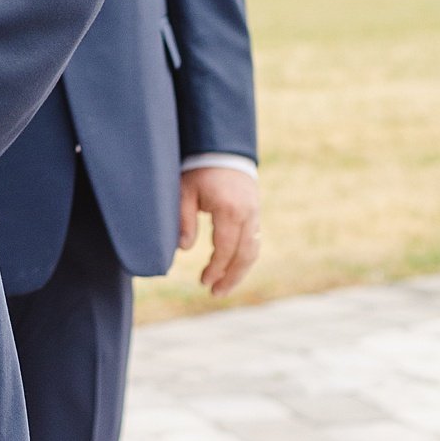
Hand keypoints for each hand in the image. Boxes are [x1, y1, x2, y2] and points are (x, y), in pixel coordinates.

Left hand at [179, 166, 260, 294]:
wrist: (222, 147)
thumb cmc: (198, 168)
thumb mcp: (184, 191)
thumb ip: (184, 219)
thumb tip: (184, 249)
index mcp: (229, 210)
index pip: (225, 249)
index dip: (216, 269)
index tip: (203, 282)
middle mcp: (247, 214)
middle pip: (245, 255)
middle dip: (231, 278)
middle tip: (216, 293)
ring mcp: (254, 213)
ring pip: (253, 250)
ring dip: (240, 271)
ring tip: (224, 287)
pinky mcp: (255, 212)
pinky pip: (254, 241)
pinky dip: (244, 257)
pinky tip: (232, 267)